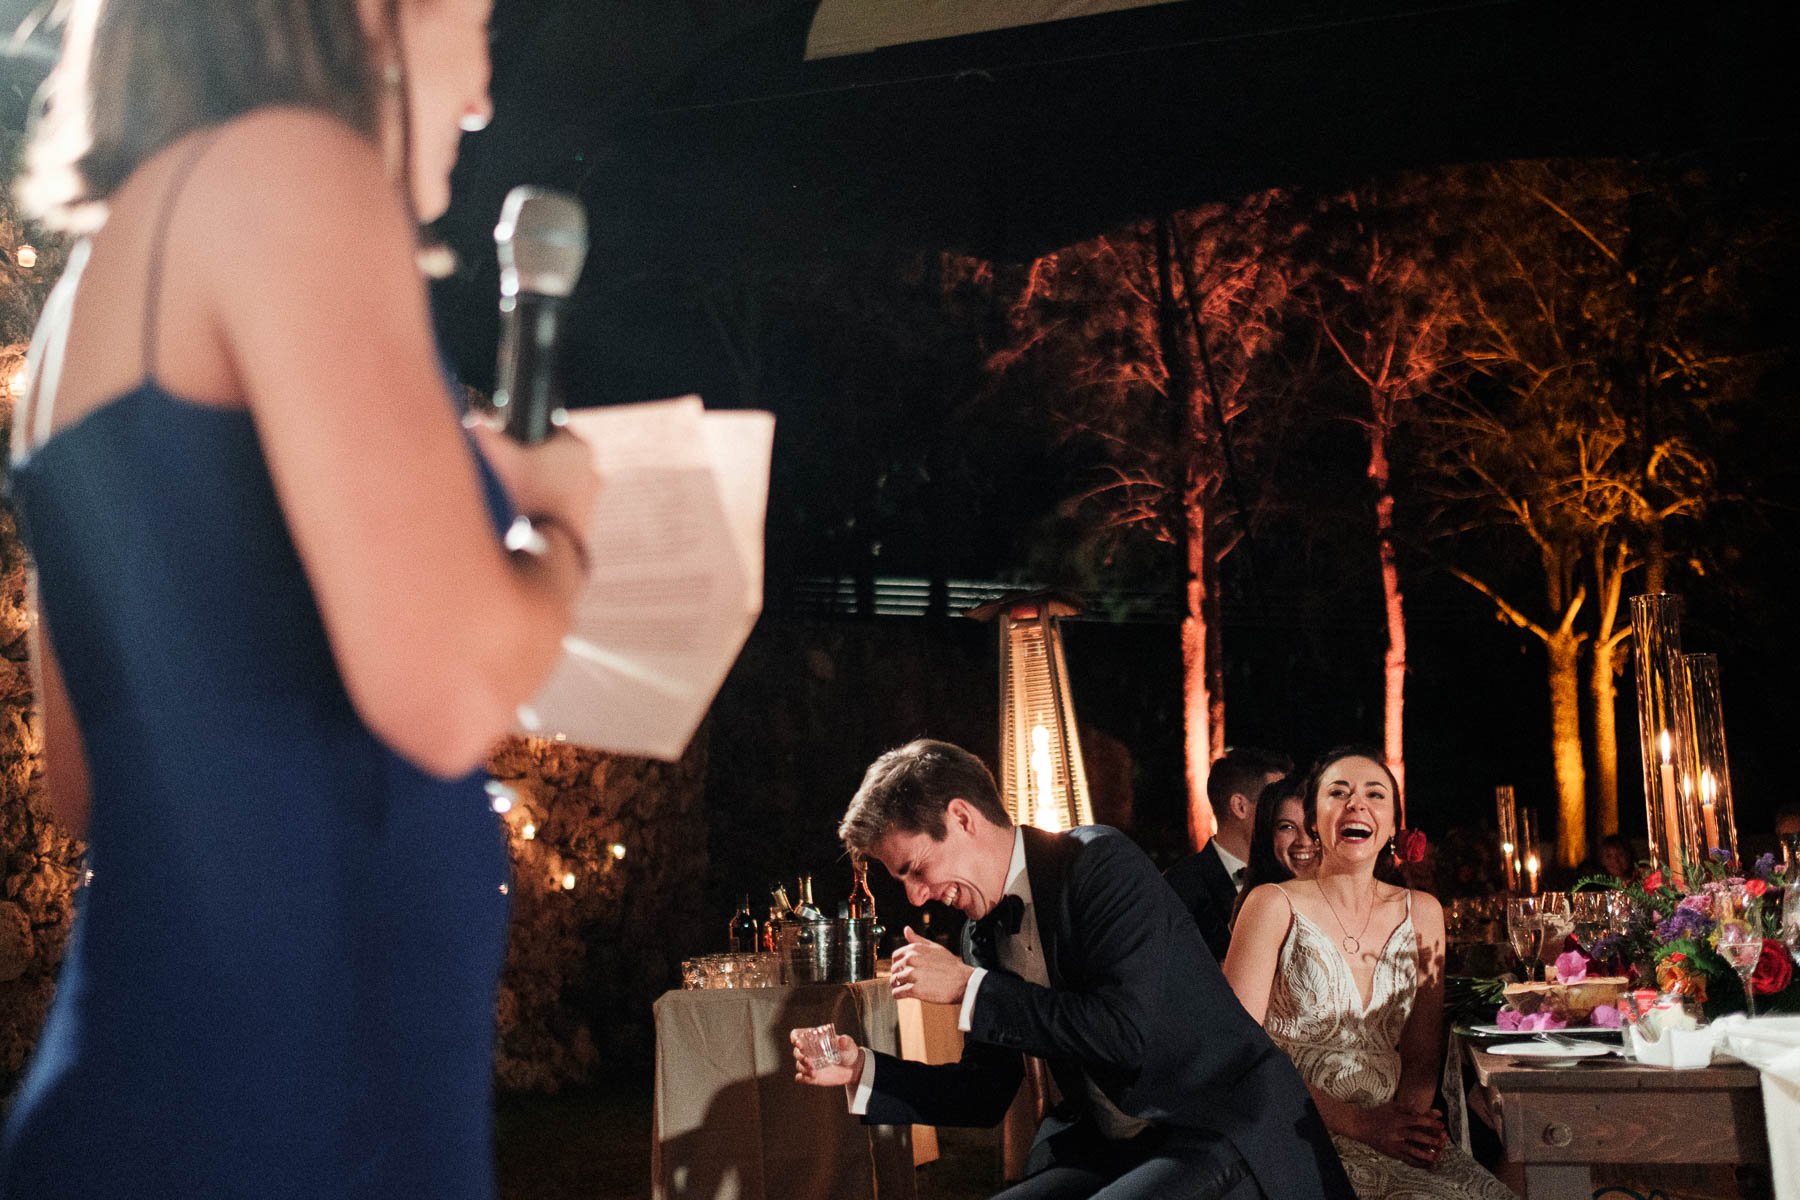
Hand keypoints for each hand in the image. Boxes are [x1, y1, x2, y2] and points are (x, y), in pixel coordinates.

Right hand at [467, 419, 599, 541]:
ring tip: (518, 494)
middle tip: (511, 472)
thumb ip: (486, 434)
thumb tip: (474, 419)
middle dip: (531, 460)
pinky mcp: (587, 516)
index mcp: (577, 446)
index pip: (549, 426)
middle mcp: (591, 468)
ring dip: (539, 483)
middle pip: (553, 455)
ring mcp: (592, 494)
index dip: (526, 433)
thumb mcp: (501, 460)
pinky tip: (530, 511)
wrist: (546, 549)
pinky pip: (562, 502)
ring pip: (557, 479)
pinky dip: (547, 503)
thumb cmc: (526, 499)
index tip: (511, 443)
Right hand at [790, 1032, 861, 1087]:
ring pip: (799, 1065)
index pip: (797, 1034)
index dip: (795, 1037)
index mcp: (814, 1039)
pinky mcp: (811, 1076)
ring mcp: (809, 1064)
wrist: (852, 1068)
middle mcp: (808, 1051)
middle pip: (796, 1051)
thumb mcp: (849, 1045)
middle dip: (800, 1056)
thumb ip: (845, 1042)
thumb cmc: (848, 1051)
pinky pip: (801, 1078)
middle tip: (808, 1060)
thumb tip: (842, 1040)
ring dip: (803, 1068)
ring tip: (814, 1072)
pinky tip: (810, 1078)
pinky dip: (802, 1078)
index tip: (798, 1042)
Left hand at [889, 926, 974, 1004]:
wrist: (963, 981)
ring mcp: (913, 975)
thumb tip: (906, 929)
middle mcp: (912, 959)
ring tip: (904, 988)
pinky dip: (898, 995)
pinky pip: (897, 993)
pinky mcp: (915, 990)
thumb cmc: (949, 965)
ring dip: (897, 986)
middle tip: (904, 981)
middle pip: (894, 969)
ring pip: (894, 981)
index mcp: (915, 948)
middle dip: (897, 975)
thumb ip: (917, 939)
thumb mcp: (934, 947)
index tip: (901, 969)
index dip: (897, 964)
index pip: (896, 956)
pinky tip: (903, 995)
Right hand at [1348, 1102, 1446, 1169]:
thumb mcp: (1392, 1106)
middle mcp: (1396, 1131)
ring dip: (1426, 1154)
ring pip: (1412, 1150)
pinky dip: (1416, 1162)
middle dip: (1431, 1139)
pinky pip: (1406, 1158)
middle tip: (1443, 1142)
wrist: (1361, 1125)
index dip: (1431, 1123)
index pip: (1417, 1121)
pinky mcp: (1391, 1152)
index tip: (1442, 1125)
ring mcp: (1393, 1143)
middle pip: (1417, 1136)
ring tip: (1437, 1156)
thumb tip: (1422, 1110)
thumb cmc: (1378, 1114)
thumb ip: (1408, 1107)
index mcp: (1398, 1119)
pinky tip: (1425, 1163)